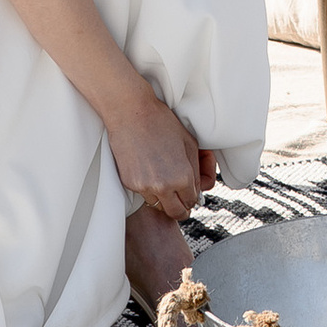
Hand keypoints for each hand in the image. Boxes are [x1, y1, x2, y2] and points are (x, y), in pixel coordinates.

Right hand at [109, 87, 205, 220]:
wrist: (130, 113)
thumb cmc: (162, 123)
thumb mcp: (189, 144)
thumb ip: (196, 171)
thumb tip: (196, 190)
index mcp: (182, 177)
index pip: (192, 201)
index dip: (193, 195)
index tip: (190, 189)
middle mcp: (163, 187)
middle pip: (176, 213)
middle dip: (181, 206)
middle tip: (180, 195)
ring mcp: (144, 187)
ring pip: (159, 205)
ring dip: (163, 197)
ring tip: (162, 174)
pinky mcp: (129, 183)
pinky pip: (143, 194)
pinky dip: (148, 187)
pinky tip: (148, 167)